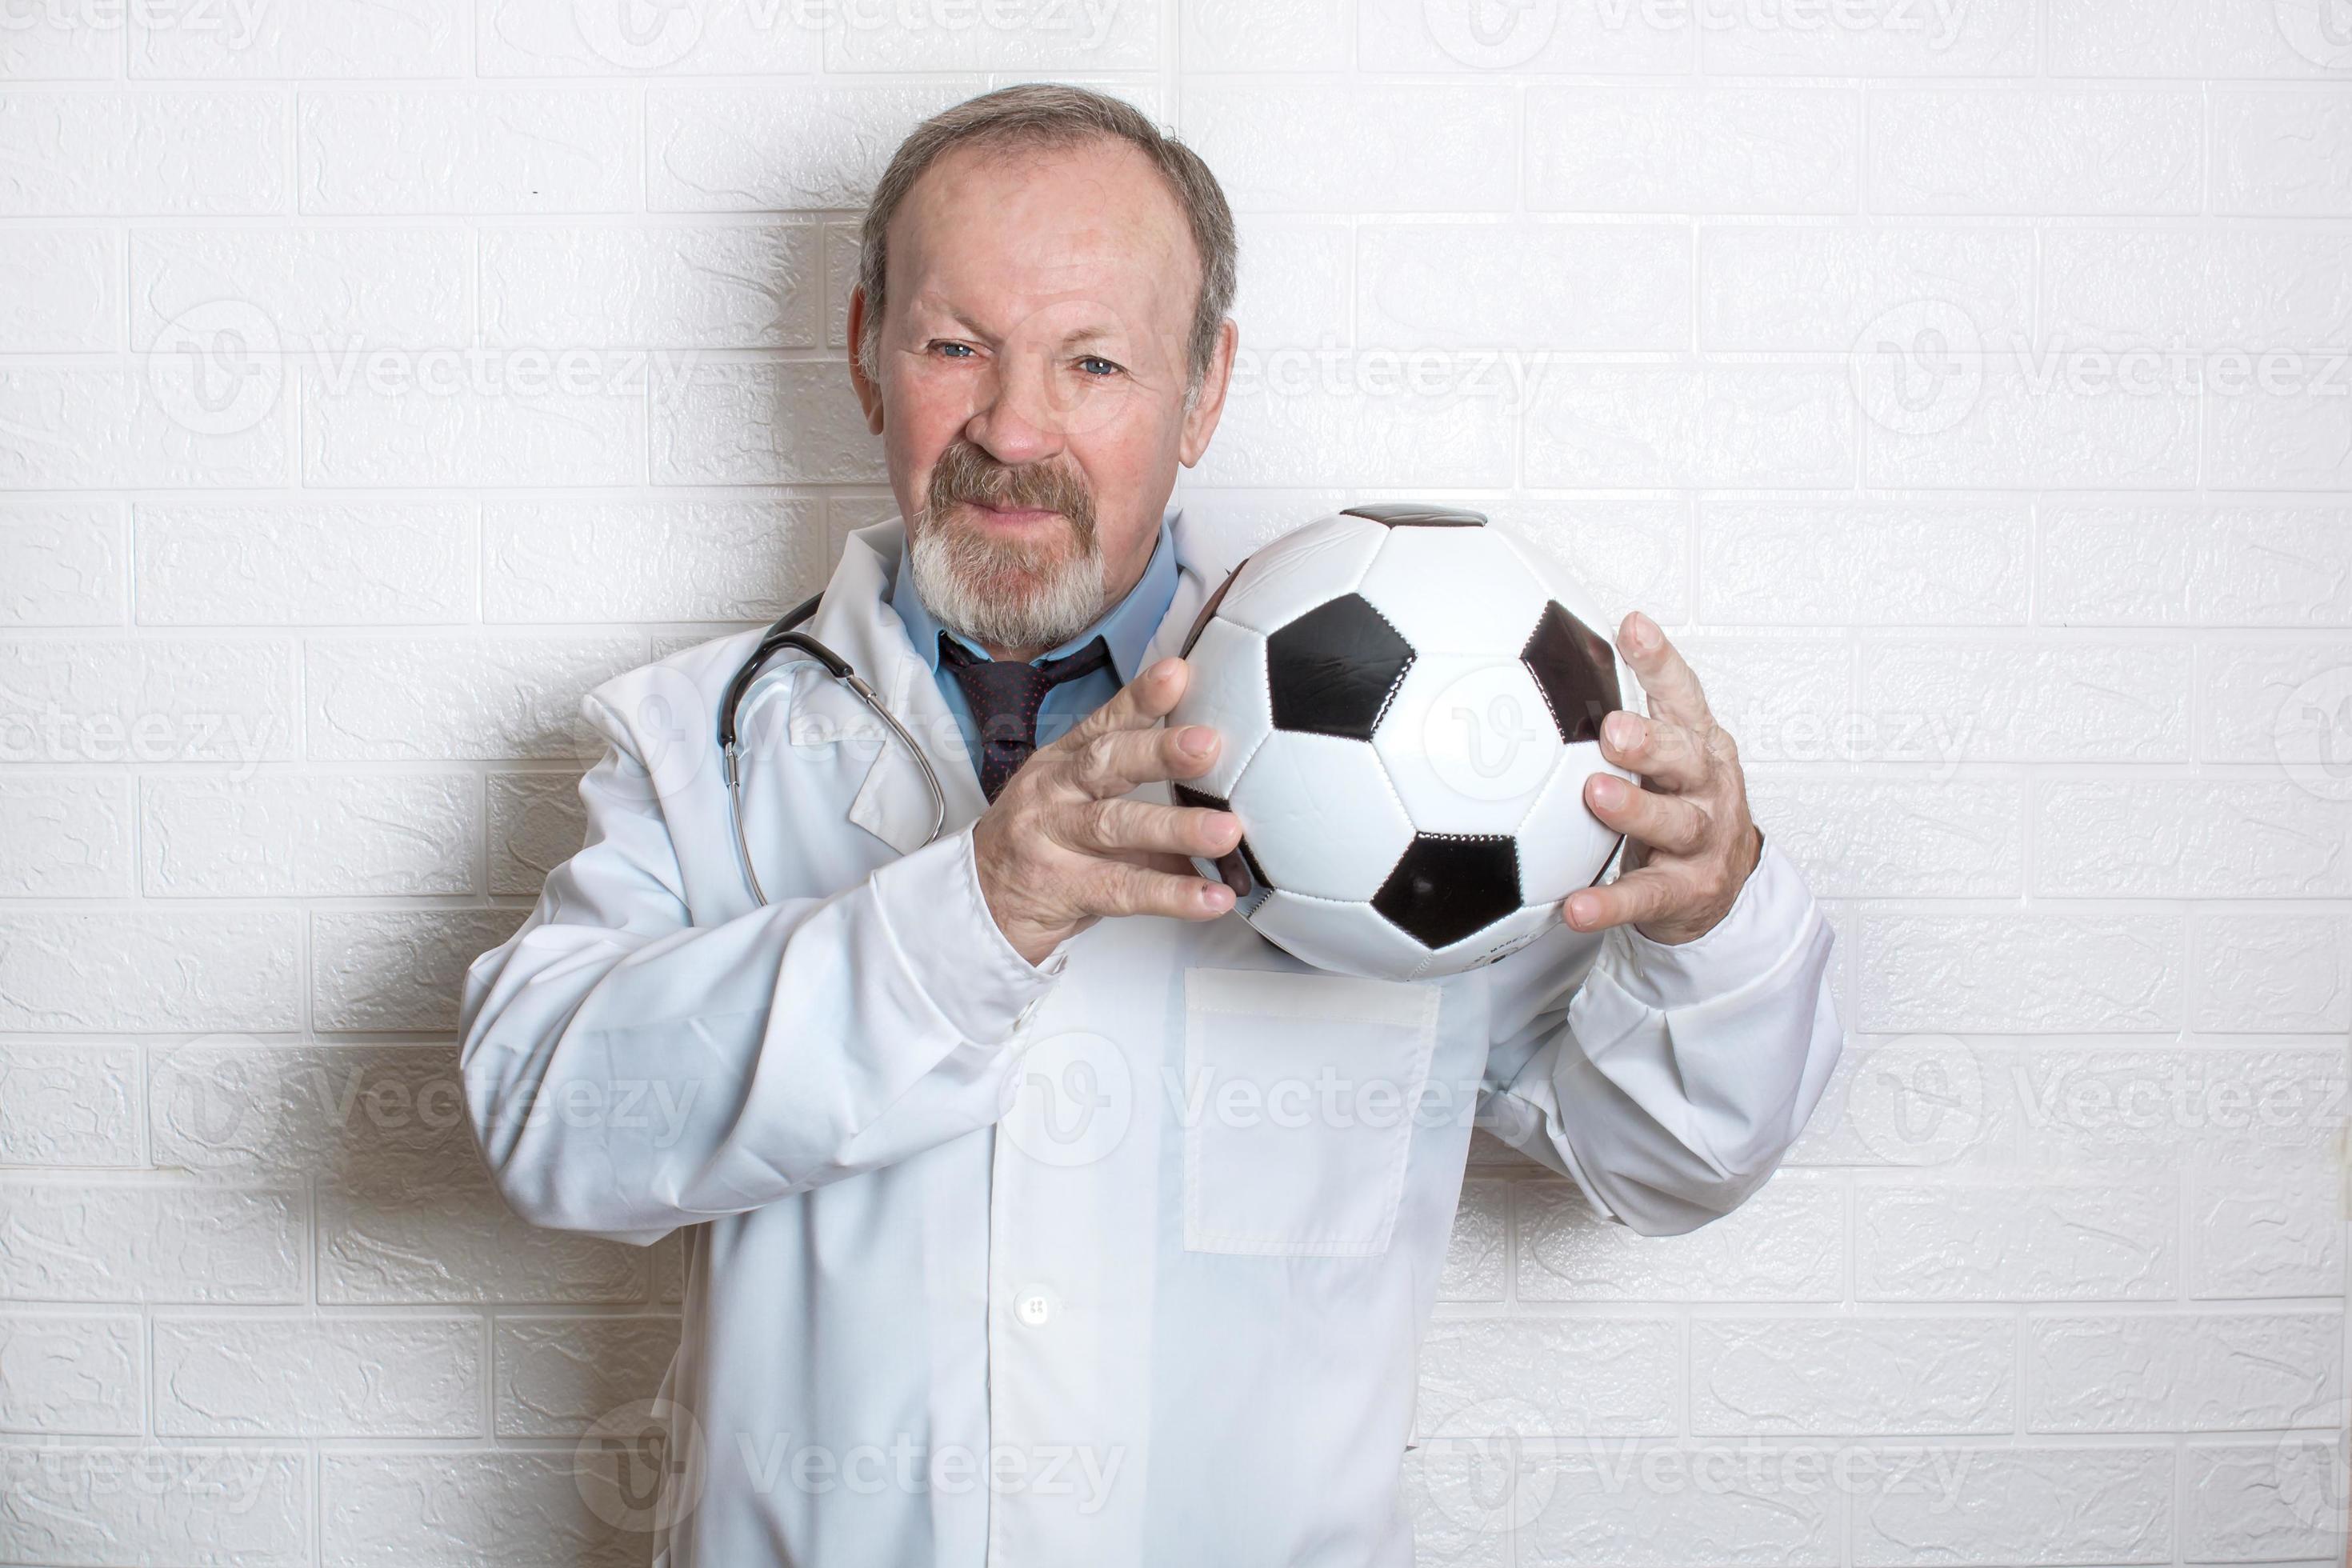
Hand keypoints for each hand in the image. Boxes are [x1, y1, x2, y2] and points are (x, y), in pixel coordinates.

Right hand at [973, 656, 1243, 965]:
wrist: (980, 902)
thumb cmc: (1039, 844)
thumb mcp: (1076, 802)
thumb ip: (1140, 795)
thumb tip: (1219, 794)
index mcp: (1062, 762)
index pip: (1104, 723)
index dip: (1140, 697)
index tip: (1177, 674)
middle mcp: (1053, 792)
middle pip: (1105, 765)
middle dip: (1159, 752)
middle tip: (1208, 745)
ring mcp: (1051, 839)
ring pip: (1113, 827)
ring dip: (1175, 827)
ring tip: (1225, 831)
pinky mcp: (1059, 888)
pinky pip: (1121, 890)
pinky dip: (1171, 894)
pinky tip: (1212, 896)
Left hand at [1564, 611, 1763, 945]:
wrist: (1722, 885)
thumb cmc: (1683, 804)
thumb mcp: (1669, 754)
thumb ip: (1632, 712)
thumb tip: (1568, 651)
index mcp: (1699, 745)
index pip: (1684, 696)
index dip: (1661, 661)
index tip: (1632, 627)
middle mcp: (1708, 788)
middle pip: (1687, 758)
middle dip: (1652, 742)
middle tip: (1614, 729)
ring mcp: (1702, 841)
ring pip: (1673, 823)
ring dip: (1636, 809)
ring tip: (1597, 796)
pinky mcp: (1685, 892)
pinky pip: (1645, 898)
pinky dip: (1611, 904)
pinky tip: (1576, 907)